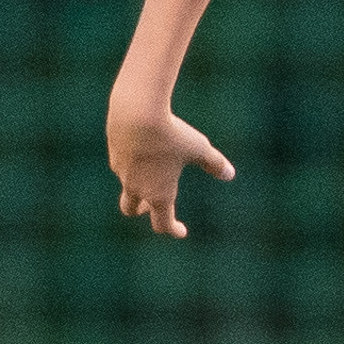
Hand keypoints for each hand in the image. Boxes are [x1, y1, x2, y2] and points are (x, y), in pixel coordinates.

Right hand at [107, 90, 235, 238]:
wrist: (137, 112)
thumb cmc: (172, 134)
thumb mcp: (198, 147)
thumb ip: (213, 163)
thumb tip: (229, 174)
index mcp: (159, 195)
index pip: (163, 224)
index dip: (173, 230)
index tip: (181, 231)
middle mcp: (136, 188)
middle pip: (130, 210)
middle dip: (141, 210)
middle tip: (149, 206)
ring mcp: (121, 171)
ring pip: (126, 184)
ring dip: (136, 184)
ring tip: (150, 168)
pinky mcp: (114, 152)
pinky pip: (122, 164)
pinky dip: (131, 162)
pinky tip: (141, 146)